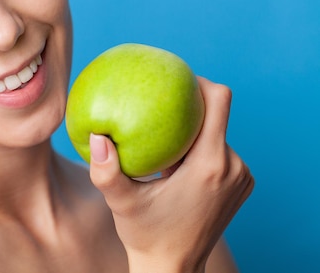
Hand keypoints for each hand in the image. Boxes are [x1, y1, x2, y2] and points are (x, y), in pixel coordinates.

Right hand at [89, 77, 253, 272]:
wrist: (174, 267)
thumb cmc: (146, 234)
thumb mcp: (121, 202)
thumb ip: (105, 170)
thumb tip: (95, 135)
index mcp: (210, 165)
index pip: (219, 100)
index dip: (200, 81)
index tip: (174, 81)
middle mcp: (233, 167)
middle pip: (218, 114)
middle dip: (190, 108)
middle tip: (159, 105)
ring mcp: (241, 177)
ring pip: (219, 133)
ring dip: (195, 131)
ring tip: (165, 137)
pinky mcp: (241, 184)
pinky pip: (223, 151)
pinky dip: (202, 148)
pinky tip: (178, 158)